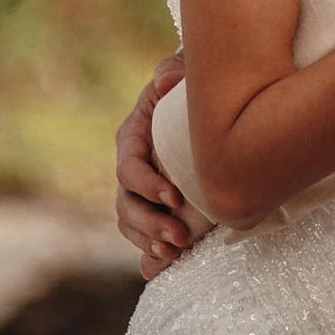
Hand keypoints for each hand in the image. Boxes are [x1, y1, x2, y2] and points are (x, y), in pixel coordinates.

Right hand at [116, 52, 213, 274]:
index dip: (147, 185)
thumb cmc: (191, 86)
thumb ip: (172, 71)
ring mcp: (142, 192)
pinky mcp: (157, 208)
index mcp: (133, 138)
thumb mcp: (182, 70)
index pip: (129, 168)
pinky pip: (144, 236)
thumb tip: (165, 81)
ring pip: (131, 224)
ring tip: (175, 253)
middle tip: (179, 237)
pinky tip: (165, 264)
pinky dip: (150, 253)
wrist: (208, 106)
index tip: (175, 197)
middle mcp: (132, 168)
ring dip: (150, 242)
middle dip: (150, 224)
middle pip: (126, 205)